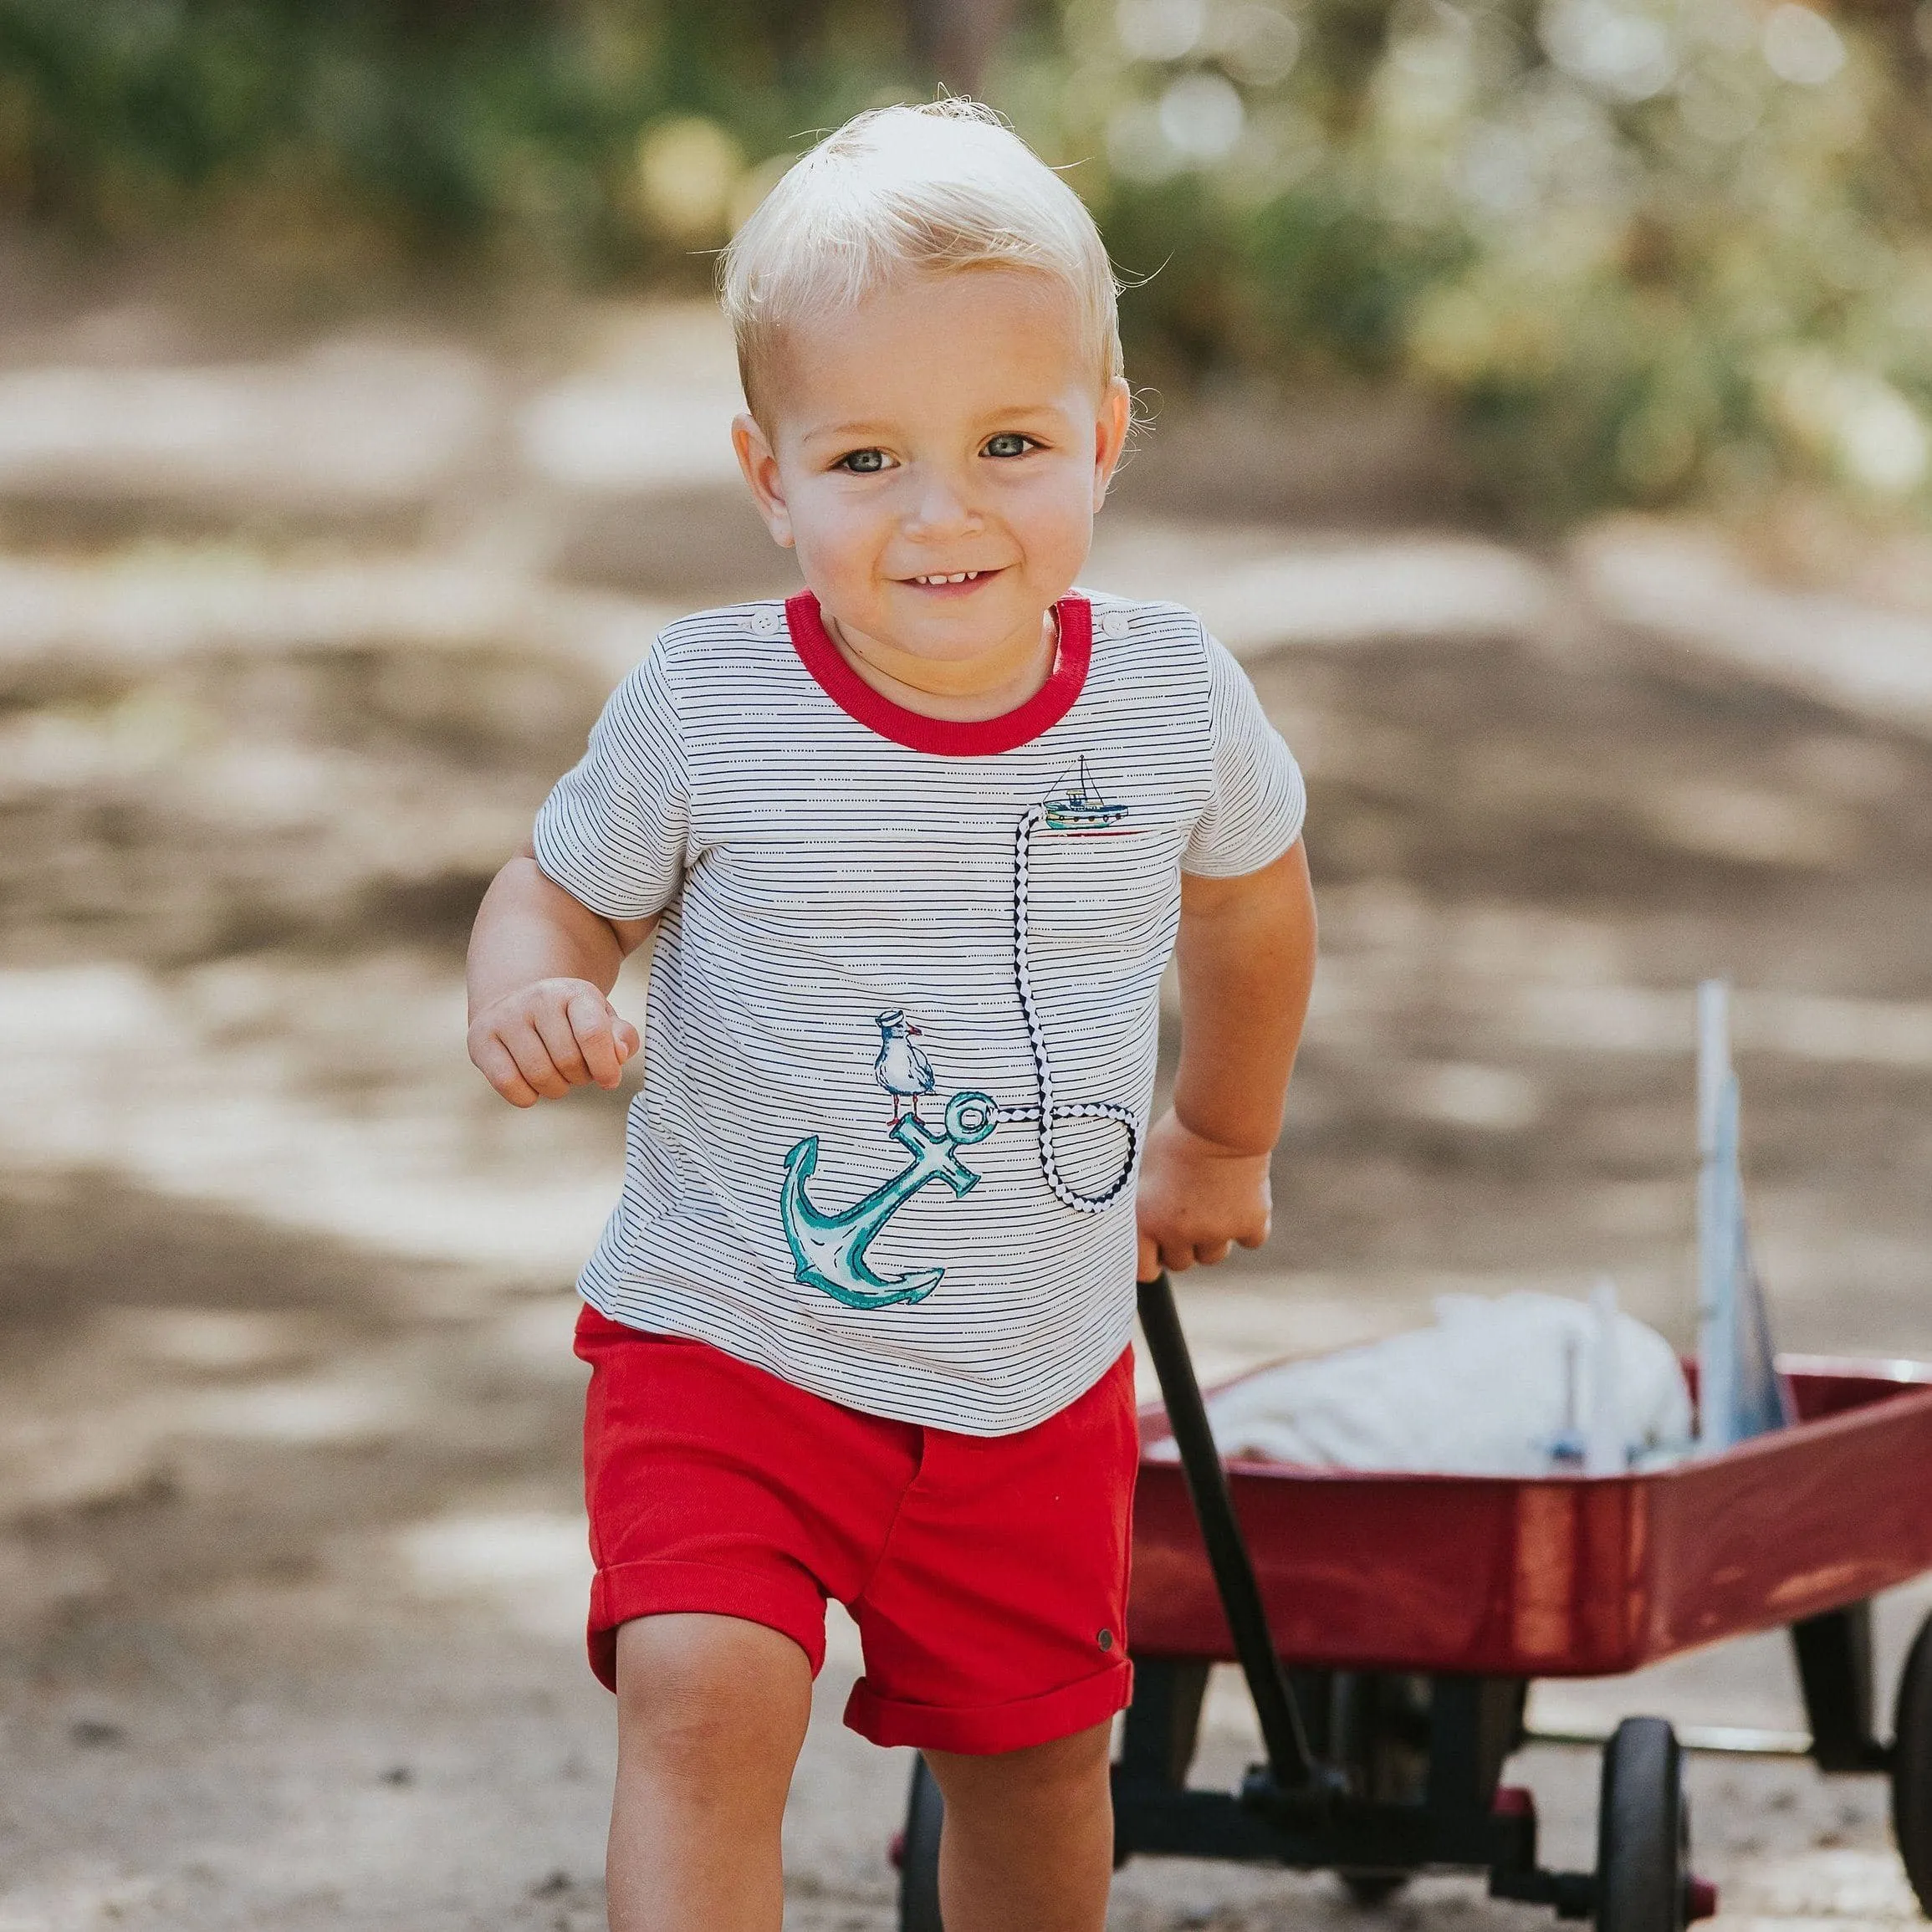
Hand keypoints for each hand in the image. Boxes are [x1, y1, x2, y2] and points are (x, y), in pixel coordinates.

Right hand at [468, 977, 639, 1106]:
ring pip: (539, 1076)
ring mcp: (505, 1017)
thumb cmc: (571, 1021)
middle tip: (578, 1072)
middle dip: (580, 1078)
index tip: (609, 1080)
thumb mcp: (602, 1021)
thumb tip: (618, 1055)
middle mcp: (537, 998)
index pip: (592, 1033)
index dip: (605, 1066)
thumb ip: (622, 1038)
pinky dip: (527, 1096)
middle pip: (568, 1061)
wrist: (518, 1003)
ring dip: (556, 1089)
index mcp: (573, 991)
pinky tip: (532, 1085)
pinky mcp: (480, 1039)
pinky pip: (508, 1084)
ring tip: (558, 1077)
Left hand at [1135, 1109, 1271, 1280]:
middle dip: (1182, 1243)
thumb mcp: (1146, 1170)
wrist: (1219, 1118)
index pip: (1145, 1270)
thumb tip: (1146, 1230)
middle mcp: (1179, 1233)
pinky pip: (1250, 1241)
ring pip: (1213, 1256)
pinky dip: (1249, 1225)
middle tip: (1188, 1210)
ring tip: (1212, 1199)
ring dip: (1213, 1237)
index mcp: (1146, 1220)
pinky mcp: (1250, 1223)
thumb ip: (1146, 1206)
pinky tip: (1241, 1197)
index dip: (1151, 1258)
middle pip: (1182, 1263)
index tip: (1157, 1246)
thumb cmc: (1176, 1136)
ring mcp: (1217, 1232)